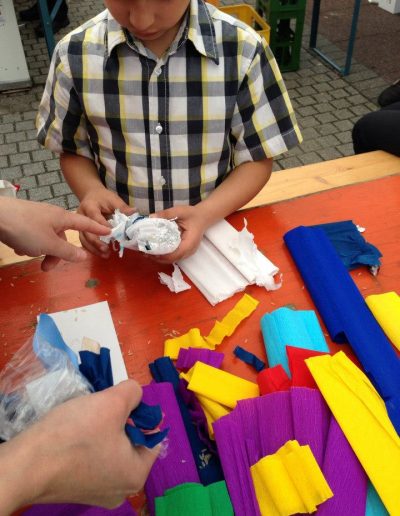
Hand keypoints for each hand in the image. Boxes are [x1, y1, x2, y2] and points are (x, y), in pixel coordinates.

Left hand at [0, 198, 110, 270]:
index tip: (109, 231)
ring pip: (45, 239)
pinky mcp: (23, 220)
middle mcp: (52, 216)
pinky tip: (17, 246)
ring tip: (26, 253)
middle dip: (55, 254)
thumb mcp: (49, 244)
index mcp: (62, 218)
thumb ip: (67, 252)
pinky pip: (32, 235)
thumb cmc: (25, 228)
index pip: (85, 223)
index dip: (97, 228)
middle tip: (46, 268)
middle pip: (61, 238)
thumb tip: (84, 256)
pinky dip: (27, 243)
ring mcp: (37, 217)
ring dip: (39, 250)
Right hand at [0, 380, 159, 513]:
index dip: (141, 414)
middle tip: (103, 408)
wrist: (25, 463)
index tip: (122, 402)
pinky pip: (93, 459)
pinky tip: (74, 433)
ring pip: (110, 449)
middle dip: (120, 421)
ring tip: (87, 418)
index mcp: (136, 475)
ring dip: (103, 430)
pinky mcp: (76, 489)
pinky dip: (88, 444)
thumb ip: (133, 393)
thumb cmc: (75, 434)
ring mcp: (97, 493)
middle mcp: (121, 490)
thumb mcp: (112, 402)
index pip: (152, 437)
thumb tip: (136, 394)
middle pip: (131, 443)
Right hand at [78, 187, 134, 258]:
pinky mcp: (80, 231)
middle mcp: (81, 216)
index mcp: (89, 206)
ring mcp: (79, 225)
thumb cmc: (103, 197)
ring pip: (83, 239)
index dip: (103, 227)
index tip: (113, 235)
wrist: (91, 196)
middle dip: (97, 242)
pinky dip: (91, 249)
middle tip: (107, 250)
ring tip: (105, 255)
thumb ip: (122, 207)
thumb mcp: (113, 199)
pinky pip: (84, 242)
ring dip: (94, 249)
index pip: (95, 218)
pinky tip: (100, 254)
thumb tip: (134, 213)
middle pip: (86, 231)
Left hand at [151, 205, 207, 262]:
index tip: (150, 252)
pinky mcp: (185, 251)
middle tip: (144, 253)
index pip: (175, 254)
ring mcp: (188, 252)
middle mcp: (189, 250)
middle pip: (172, 259)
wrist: (203, 217)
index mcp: (189, 242)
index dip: (162, 255)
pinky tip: (156, 250)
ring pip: (172, 259)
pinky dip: (164, 255)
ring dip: (160, 258)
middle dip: (158, 258)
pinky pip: (174, 256)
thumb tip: (151, 217)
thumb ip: (166, 214)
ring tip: (147, 252)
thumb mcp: (180, 211)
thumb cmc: (192, 214)